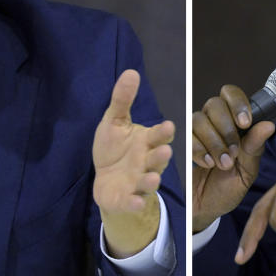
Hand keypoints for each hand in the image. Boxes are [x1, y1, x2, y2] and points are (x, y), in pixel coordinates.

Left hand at [93, 69, 174, 256]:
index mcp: (147, 142)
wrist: (106, 181)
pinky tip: (135, 202)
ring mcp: (139, 182)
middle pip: (157, 160)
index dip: (163, 133)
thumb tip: (131, 71)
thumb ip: (123, 100)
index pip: (159, 136)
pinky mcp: (127, 199)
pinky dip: (134, 203)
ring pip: (149, 182)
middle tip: (164, 152)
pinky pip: (133, 202)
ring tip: (152, 179)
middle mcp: (147, 163)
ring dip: (151, 181)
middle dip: (160, 157)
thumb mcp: (114, 122)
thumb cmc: (114, 148)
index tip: (168, 126)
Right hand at [191, 85, 275, 231]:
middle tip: (233, 153)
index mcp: (234, 124)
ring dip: (213, 142)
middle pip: (215, 104)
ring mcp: (196, 132)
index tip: (244, 123)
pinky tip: (207, 164)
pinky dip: (199, 150)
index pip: (232, 95)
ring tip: (221, 164)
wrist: (203, 209)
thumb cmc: (226, 190)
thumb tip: (269, 125)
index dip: (238, 104)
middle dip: (226, 129)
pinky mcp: (181, 142)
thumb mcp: (246, 172)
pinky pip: (187, 135)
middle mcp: (214, 123)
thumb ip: (255, 148)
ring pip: (200, 118)